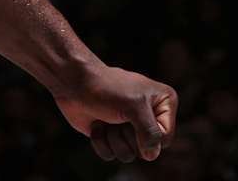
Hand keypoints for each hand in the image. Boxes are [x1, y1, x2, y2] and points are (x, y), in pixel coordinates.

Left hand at [53, 62, 177, 162]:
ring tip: (106, 118)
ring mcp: (130, 127)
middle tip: (117, 116)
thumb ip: (149, 132)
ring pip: (128, 155)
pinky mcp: (111, 135)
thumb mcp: (134, 106)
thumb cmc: (105, 88)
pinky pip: (111, 155)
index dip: (148, 135)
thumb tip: (151, 156)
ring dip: (113, 138)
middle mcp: (150, 117)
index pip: (165, 138)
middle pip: (147, 150)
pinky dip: (100, 141)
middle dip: (127, 135)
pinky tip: (96, 124)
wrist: (73, 82)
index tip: (134, 117)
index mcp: (164, 103)